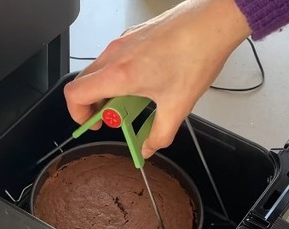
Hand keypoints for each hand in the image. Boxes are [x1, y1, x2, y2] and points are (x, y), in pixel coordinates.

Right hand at [63, 0, 251, 156]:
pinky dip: (118, 75)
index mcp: (119, 74)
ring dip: (107, 90)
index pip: (75, 94)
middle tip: (115, 117)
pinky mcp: (132, 35)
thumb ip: (159, 134)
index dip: (77, 114)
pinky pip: (113, 59)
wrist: (213, 21)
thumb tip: (148, 148)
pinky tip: (145, 82)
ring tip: (134, 100)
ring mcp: (122, 42)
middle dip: (93, 105)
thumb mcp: (178, 106)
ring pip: (99, 70)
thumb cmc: (197, 54)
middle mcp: (114, 55)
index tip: (94, 124)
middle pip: (83, 83)